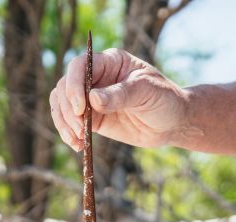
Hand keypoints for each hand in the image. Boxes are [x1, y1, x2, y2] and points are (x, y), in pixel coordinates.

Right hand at [50, 48, 188, 150]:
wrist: (173, 122)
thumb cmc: (165, 99)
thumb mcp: (146, 92)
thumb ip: (121, 94)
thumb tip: (93, 99)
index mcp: (110, 62)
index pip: (80, 66)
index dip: (74, 85)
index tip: (82, 108)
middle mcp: (96, 77)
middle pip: (65, 86)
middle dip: (68, 108)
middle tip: (80, 129)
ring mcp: (92, 98)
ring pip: (62, 104)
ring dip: (63, 122)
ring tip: (76, 139)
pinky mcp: (93, 118)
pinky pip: (71, 122)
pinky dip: (68, 133)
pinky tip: (76, 145)